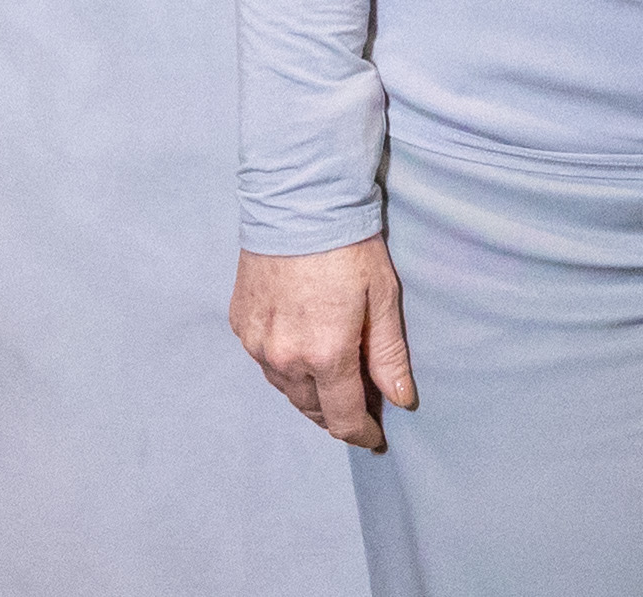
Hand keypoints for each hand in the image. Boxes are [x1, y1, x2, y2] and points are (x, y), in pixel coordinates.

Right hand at [230, 237, 415, 449]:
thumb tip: (402, 400)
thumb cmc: (349, 247)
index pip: (341, 417)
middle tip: (360, 407)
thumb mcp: (382, 299)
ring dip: (310, 393)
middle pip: (311, 408)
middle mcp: (284, 357)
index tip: (374, 439)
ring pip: (285, 388)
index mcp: (325, 354)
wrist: (299, 203)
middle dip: (336, 414)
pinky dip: (285, 367)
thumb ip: (389, 356)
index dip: (360, 434)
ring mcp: (256, 342)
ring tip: (334, 384)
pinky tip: (303, 354)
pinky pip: (265, 362)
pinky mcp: (240, 324)